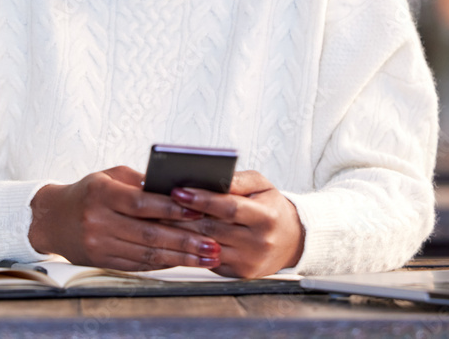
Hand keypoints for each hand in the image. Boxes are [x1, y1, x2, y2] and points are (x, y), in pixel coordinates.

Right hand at [28, 166, 222, 270]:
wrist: (51, 219)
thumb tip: (178, 190)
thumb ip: (142, 182)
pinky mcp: (102, 261)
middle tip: (212, 243)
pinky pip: (139, 265)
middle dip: (185, 240)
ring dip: (180, 257)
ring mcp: (99, 245)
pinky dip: (164, 264)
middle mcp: (99, 221)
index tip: (198, 210)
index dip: (171, 208)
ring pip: (147, 254)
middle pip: (148, 234)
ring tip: (207, 256)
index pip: (141, 203)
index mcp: (102, 194)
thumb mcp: (110, 176)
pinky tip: (184, 261)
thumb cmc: (88, 192)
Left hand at [167, 170, 304, 277]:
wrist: (291, 240)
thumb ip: (238, 180)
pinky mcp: (238, 273)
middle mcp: (258, 243)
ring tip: (158, 217)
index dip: (202, 199)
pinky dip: (188, 247)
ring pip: (205, 246)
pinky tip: (173, 235)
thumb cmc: (271, 208)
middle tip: (157, 203)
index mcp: (266, 218)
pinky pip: (206, 260)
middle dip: (181, 216)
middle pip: (211, 229)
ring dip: (179, 232)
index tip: (178, 191)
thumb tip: (212, 176)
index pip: (228, 208)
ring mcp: (247, 262)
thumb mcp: (262, 186)